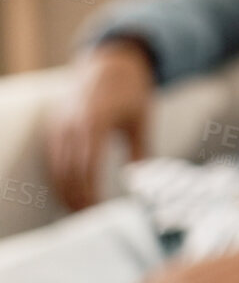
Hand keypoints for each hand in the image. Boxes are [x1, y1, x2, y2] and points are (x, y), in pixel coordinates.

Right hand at [45, 38, 155, 209]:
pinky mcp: (55, 125)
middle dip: (76, 198)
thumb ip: (141, 151)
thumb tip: (141, 183)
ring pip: (56, 167)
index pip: (87, 167)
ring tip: (80, 213)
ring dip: (65, 192)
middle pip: (67, 171)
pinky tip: (70, 193)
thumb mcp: (142, 119)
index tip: (99, 212)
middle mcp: (71, 123)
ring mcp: (60, 124)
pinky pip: (53, 158)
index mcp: (95, 121)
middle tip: (89, 221)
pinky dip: (59, 178)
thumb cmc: (132, 90)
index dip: (90, 193)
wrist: (111, 60)